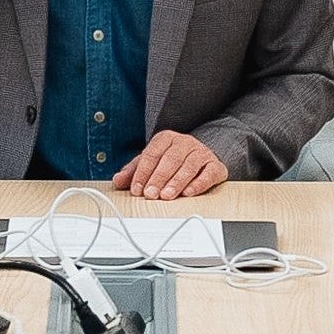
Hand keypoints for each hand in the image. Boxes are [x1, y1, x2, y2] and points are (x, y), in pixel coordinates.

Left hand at [110, 130, 228, 199]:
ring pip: (189, 166)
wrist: (201, 158)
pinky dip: (198, 183)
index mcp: (166, 138)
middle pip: (170, 159)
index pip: (152, 154)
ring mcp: (201, 153)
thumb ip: (134, 171)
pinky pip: (208, 173)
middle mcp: (185, 142)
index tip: (136, 189)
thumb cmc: (173, 161)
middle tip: (150, 194)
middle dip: (158, 178)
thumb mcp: (151, 163)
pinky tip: (188, 193)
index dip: (143, 172)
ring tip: (166, 195)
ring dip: (176, 182)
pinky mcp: (215, 165)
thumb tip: (117, 180)